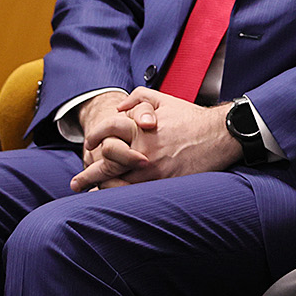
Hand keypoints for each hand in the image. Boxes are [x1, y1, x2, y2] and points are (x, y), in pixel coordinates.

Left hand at [69, 88, 242, 190]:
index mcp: (140, 127)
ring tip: (91, 194)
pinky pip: (137, 193)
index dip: (94, 138)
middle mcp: (143, 149)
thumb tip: (117, 107)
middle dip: (88, 175)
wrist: (219, 134)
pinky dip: (122, 196)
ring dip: (102, 189)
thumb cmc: (190, 117)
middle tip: (76, 183)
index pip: (106, 132)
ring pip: (119, 183)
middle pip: (106, 164)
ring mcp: (153, 168)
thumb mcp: (163, 99)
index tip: (88, 145)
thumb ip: (137, 97)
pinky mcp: (165, 182)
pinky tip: (114, 198)